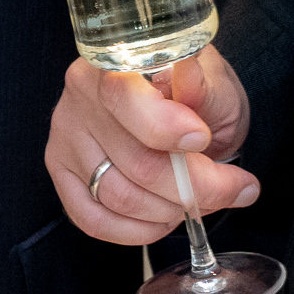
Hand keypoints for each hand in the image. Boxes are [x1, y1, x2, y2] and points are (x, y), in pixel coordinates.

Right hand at [47, 50, 257, 246]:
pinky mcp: (62, 172)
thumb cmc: (196, 95)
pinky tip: (163, 220)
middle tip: (231, 188)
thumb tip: (191, 80)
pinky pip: (93, 219)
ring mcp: (66, 137)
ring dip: (170, 211)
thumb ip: (203, 86)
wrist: (179, 110)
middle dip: (194, 186)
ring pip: (118, 196)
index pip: (123, 97)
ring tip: (198, 201)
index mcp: (112, 62)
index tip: (203, 140)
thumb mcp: (213, 83)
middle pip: (134, 161)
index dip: (165, 127)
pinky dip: (136, 231)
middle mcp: (79, 97)